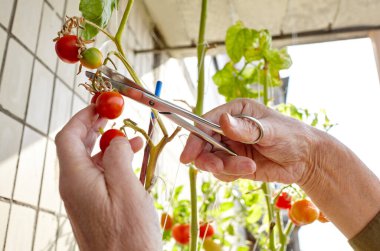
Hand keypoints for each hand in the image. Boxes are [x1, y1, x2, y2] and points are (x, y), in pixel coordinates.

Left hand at [55, 105, 160, 250]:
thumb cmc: (128, 234)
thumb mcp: (127, 188)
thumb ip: (118, 157)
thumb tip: (117, 139)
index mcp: (76, 179)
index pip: (68, 137)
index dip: (82, 117)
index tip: (100, 104)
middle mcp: (74, 186)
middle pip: (77, 146)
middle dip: (95, 126)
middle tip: (113, 113)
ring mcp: (84, 197)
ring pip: (91, 161)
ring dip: (109, 145)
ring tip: (131, 137)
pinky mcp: (95, 205)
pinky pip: (100, 175)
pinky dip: (114, 162)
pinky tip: (132, 160)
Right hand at [181, 98, 317, 184]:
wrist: (305, 160)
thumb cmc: (291, 136)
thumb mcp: (270, 130)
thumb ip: (247, 128)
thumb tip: (223, 120)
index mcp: (235, 111)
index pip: (206, 122)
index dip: (195, 138)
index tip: (188, 156)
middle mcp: (228, 128)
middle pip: (203, 144)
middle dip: (208, 158)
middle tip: (219, 168)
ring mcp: (230, 146)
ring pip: (211, 160)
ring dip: (224, 167)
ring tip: (247, 168)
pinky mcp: (234, 163)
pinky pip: (221, 172)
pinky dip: (230, 174)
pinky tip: (249, 170)